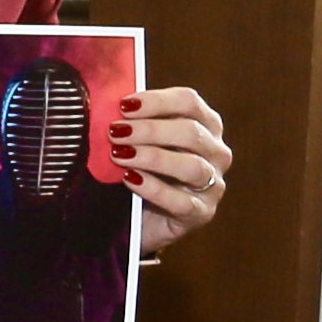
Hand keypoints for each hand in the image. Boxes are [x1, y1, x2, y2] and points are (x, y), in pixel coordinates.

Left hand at [125, 84, 229, 255]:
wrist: (137, 220)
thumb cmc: (138, 171)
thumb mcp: (136, 143)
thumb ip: (130, 122)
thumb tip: (106, 101)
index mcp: (203, 125)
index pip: (189, 102)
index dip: (157, 101)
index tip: (124, 105)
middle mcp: (215, 152)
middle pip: (191, 132)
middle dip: (150, 130)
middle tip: (116, 132)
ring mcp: (213, 184)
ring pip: (192, 166)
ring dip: (153, 157)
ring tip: (120, 156)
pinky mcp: (202, 213)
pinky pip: (182, 201)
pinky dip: (154, 189)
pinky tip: (130, 180)